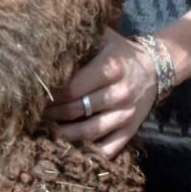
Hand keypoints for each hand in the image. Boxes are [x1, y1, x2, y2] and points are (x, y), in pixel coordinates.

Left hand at [44, 28, 156, 157]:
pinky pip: (107, 149)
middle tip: (34, 113)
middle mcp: (119, 94)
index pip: (72, 88)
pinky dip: (87, 153)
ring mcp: (125, 115)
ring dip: (63, 135)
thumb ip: (79, 40)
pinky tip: (69, 148)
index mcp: (110, 69)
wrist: (156, 67)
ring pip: (88, 133)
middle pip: (76, 110)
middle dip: (51, 114)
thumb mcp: (103, 38)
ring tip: (45, 130)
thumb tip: (44, 42)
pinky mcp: (130, 131)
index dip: (51, 94)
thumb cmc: (119, 52)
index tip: (35, 94)